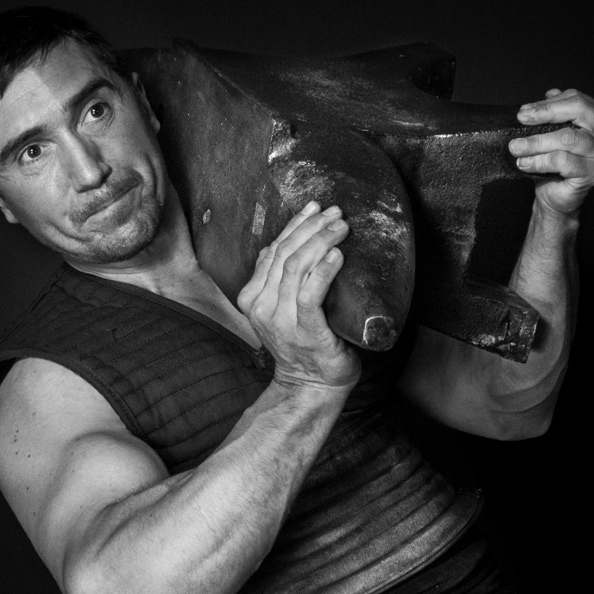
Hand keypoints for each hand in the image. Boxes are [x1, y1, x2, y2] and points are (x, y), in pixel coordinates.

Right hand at [238, 201, 360, 390]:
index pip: (271, 250)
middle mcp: (261, 307)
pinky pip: (310, 294)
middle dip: (311, 228)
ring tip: (342, 227)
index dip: (294, 225)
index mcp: (251, 298)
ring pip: (296, 268)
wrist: (311, 386)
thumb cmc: (304, 344)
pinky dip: (324, 271)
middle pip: (284, 254)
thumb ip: (280, 280)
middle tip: (336, 214)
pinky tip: (337, 256)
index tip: (315, 207)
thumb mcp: (283, 308)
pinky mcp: (304, 331)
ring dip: (321, 242)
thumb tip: (295, 241)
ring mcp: (281, 320)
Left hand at [509, 89, 593, 216]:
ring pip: (569, 137)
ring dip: (537, 141)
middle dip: (545, 114)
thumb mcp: (557, 133)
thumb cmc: (558, 167)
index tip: (525, 111)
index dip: (549, 104)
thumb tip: (550, 94)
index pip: (578, 100)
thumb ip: (558, 113)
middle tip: (522, 120)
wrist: (558, 199)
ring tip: (516, 147)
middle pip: (579, 111)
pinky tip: (525, 163)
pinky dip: (540, 160)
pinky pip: (563, 160)